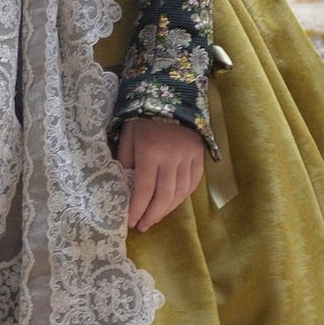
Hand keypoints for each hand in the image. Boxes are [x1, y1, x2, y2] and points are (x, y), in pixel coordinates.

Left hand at [117, 116, 204, 230]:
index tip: (131, 222)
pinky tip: (172, 203)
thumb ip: (126, 161)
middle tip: (142, 226)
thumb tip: (124, 187)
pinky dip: (182, 197)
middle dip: (152, 215)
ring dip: (167, 210)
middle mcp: (171, 158)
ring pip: (180, 193)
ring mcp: (188, 158)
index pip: (143, 189)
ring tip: (155, 218)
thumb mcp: (127, 136)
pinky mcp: (199, 156)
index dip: (137, 209)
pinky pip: (193, 183)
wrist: (173, 97)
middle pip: (164, 196)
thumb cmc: (143, 118)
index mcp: (150, 152)